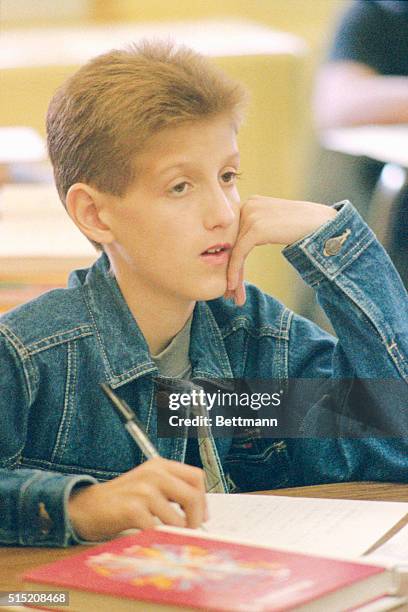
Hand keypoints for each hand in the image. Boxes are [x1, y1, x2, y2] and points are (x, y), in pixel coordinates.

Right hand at [68, 457, 206, 540]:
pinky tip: (151, 539)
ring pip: (178, 520)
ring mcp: (143, 490)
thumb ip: (173, 491)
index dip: (203, 499)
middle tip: (191, 532)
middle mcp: (154, 473)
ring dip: (175, 535)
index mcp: (161, 465)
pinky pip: (158, 531)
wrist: (88, 507)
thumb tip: (200, 513)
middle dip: (196, 520)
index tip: (201, 516)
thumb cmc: (123, 499)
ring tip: (166, 537)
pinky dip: (158, 540)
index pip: (197, 477)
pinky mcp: (133, 509)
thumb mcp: (149, 485)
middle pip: (193, 496)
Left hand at [225, 196, 336, 305]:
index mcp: (250, 203)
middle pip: (231, 243)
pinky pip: (239, 253)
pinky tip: (233, 286)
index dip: (230, 259)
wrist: (325, 224)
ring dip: (232, 275)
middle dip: (229, 269)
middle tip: (228, 292)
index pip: (234, 235)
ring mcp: (251, 215)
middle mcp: (247, 205)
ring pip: (233, 250)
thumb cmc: (304, 227)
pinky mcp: (256, 228)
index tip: (231, 281)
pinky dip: (234, 271)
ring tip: (232, 295)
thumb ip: (258, 229)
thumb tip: (243, 245)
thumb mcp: (275, 224)